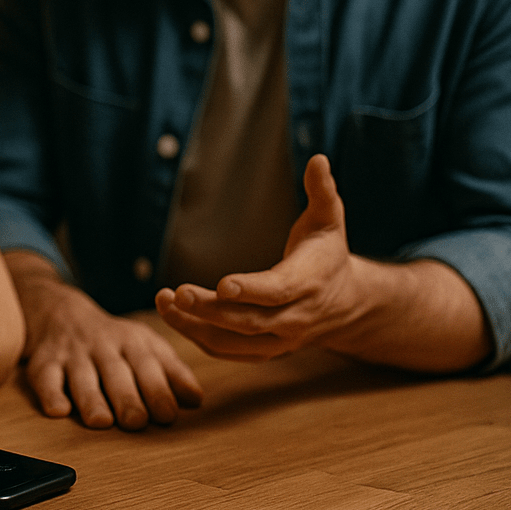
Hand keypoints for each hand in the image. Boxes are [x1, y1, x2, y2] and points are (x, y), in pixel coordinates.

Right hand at [8, 251, 201, 429]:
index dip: (158, 390)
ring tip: (101, 421)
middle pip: (116, 373)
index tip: (167, 415)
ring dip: (91, 398)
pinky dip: (50, 393)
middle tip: (136, 422)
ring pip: (82, 377)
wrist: (58, 309)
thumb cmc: (111, 338)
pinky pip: (45, 376)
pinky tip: (58, 410)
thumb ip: (171, 371)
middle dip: (126, 397)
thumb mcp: (144, 344)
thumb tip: (196, 400)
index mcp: (132, 342)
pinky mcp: (44, 361)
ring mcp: (72, 353)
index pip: (148, 365)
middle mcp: (102, 346)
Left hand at [156, 154, 365, 360]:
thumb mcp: (330, 219)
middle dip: (210, 309)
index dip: (251, 290)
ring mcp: (279, 340)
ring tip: (164, 303)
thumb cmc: (328, 254)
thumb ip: (322, 191)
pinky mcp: (264, 350)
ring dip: (195, 326)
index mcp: (307, 283)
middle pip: (248, 321)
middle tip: (177, 293)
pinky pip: (228, 351)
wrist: (347, 304)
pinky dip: (199, 338)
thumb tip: (318, 158)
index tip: (223, 285)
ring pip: (233, 341)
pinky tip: (173, 317)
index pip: (277, 291)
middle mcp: (293, 318)